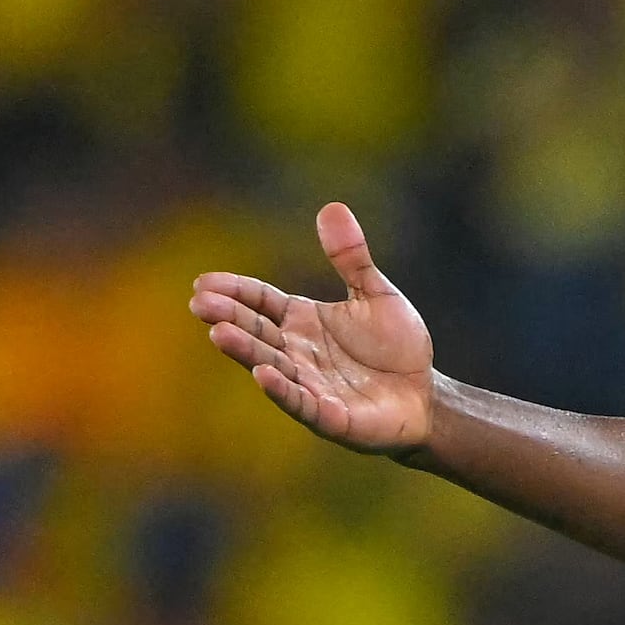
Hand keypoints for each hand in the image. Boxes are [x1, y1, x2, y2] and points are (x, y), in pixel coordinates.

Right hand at [190, 204, 439, 456]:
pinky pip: (303, 403)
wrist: (425, 396)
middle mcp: (298, 353)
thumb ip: (352, 258)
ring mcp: (311, 386)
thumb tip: (332, 207)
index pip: (260, 302)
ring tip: (219, 335)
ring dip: (246, 351)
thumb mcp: (376, 294)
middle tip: (199, 304)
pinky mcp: (331, 417)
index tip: (204, 282)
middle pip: (257, 332)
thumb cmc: (397, 348)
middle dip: (229, 318)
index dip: (234, 291)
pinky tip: (262, 375)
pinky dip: (283, 391)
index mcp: (302, 321)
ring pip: (272, 365)